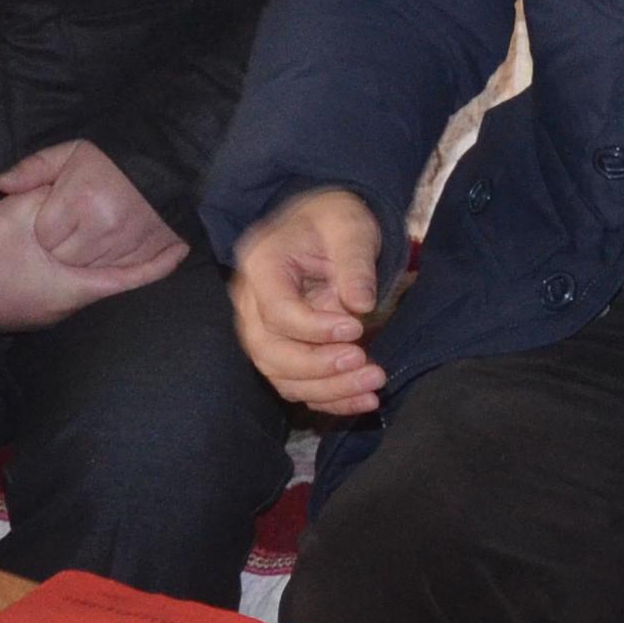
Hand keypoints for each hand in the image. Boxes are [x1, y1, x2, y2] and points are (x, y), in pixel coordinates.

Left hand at [0, 141, 184, 279]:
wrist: (167, 162)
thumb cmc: (112, 160)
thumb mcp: (71, 153)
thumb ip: (34, 168)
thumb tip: (0, 184)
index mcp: (80, 200)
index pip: (45, 237)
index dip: (46, 230)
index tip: (56, 219)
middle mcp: (103, 226)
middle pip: (65, 259)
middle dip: (62, 250)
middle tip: (73, 230)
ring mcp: (127, 243)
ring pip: (90, 271)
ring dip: (86, 261)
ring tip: (92, 238)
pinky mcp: (147, 253)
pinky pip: (119, 274)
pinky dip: (111, 268)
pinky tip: (109, 252)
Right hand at [0, 183, 182, 337]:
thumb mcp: (14, 216)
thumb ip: (49, 196)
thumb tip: (71, 185)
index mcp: (71, 288)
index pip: (131, 278)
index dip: (159, 263)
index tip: (182, 248)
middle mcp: (64, 307)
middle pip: (112, 282)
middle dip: (133, 258)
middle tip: (154, 233)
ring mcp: (44, 312)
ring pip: (87, 284)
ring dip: (102, 262)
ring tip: (116, 238)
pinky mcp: (26, 309)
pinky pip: (63, 288)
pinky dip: (76, 268)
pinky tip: (68, 252)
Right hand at [227, 187, 394, 414]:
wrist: (327, 230)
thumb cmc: (336, 222)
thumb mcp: (351, 227)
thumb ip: (355, 261)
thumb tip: (360, 304)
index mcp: (261, 264)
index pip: (277, 312)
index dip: (315, 329)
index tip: (356, 329)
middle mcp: (250, 302)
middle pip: (269, 351)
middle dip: (319, 368)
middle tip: (367, 366)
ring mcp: (261, 330)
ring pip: (281, 376)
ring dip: (328, 390)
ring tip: (374, 386)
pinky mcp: (280, 350)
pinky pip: (295, 385)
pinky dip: (328, 399)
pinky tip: (363, 400)